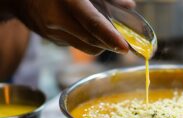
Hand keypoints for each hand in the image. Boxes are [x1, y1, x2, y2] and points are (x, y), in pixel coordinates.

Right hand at [11, 0, 134, 54]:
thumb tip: (129, 5)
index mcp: (67, 1)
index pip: (92, 23)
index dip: (110, 37)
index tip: (125, 48)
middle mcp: (58, 19)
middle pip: (92, 41)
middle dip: (110, 44)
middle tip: (124, 42)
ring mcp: (53, 33)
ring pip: (86, 48)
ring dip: (101, 44)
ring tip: (107, 35)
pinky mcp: (52, 40)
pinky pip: (77, 45)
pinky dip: (88, 41)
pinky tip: (86, 30)